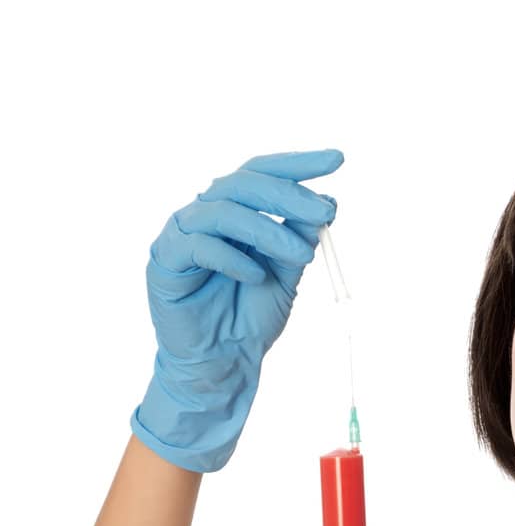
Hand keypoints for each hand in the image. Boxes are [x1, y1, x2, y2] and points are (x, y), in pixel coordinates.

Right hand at [131, 148, 343, 473]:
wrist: (223, 364)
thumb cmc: (250, 319)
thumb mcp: (286, 276)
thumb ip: (299, 240)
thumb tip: (327, 203)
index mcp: (235, 211)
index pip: (263, 173)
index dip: (298, 165)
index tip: (337, 160)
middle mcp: (207, 214)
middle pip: (244, 183)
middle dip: (288, 195)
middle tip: (325, 213)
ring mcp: (183, 234)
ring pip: (222, 210)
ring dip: (268, 230)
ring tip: (302, 257)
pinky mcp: (165, 260)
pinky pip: (198, 245)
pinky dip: (232, 257)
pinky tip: (255, 276)